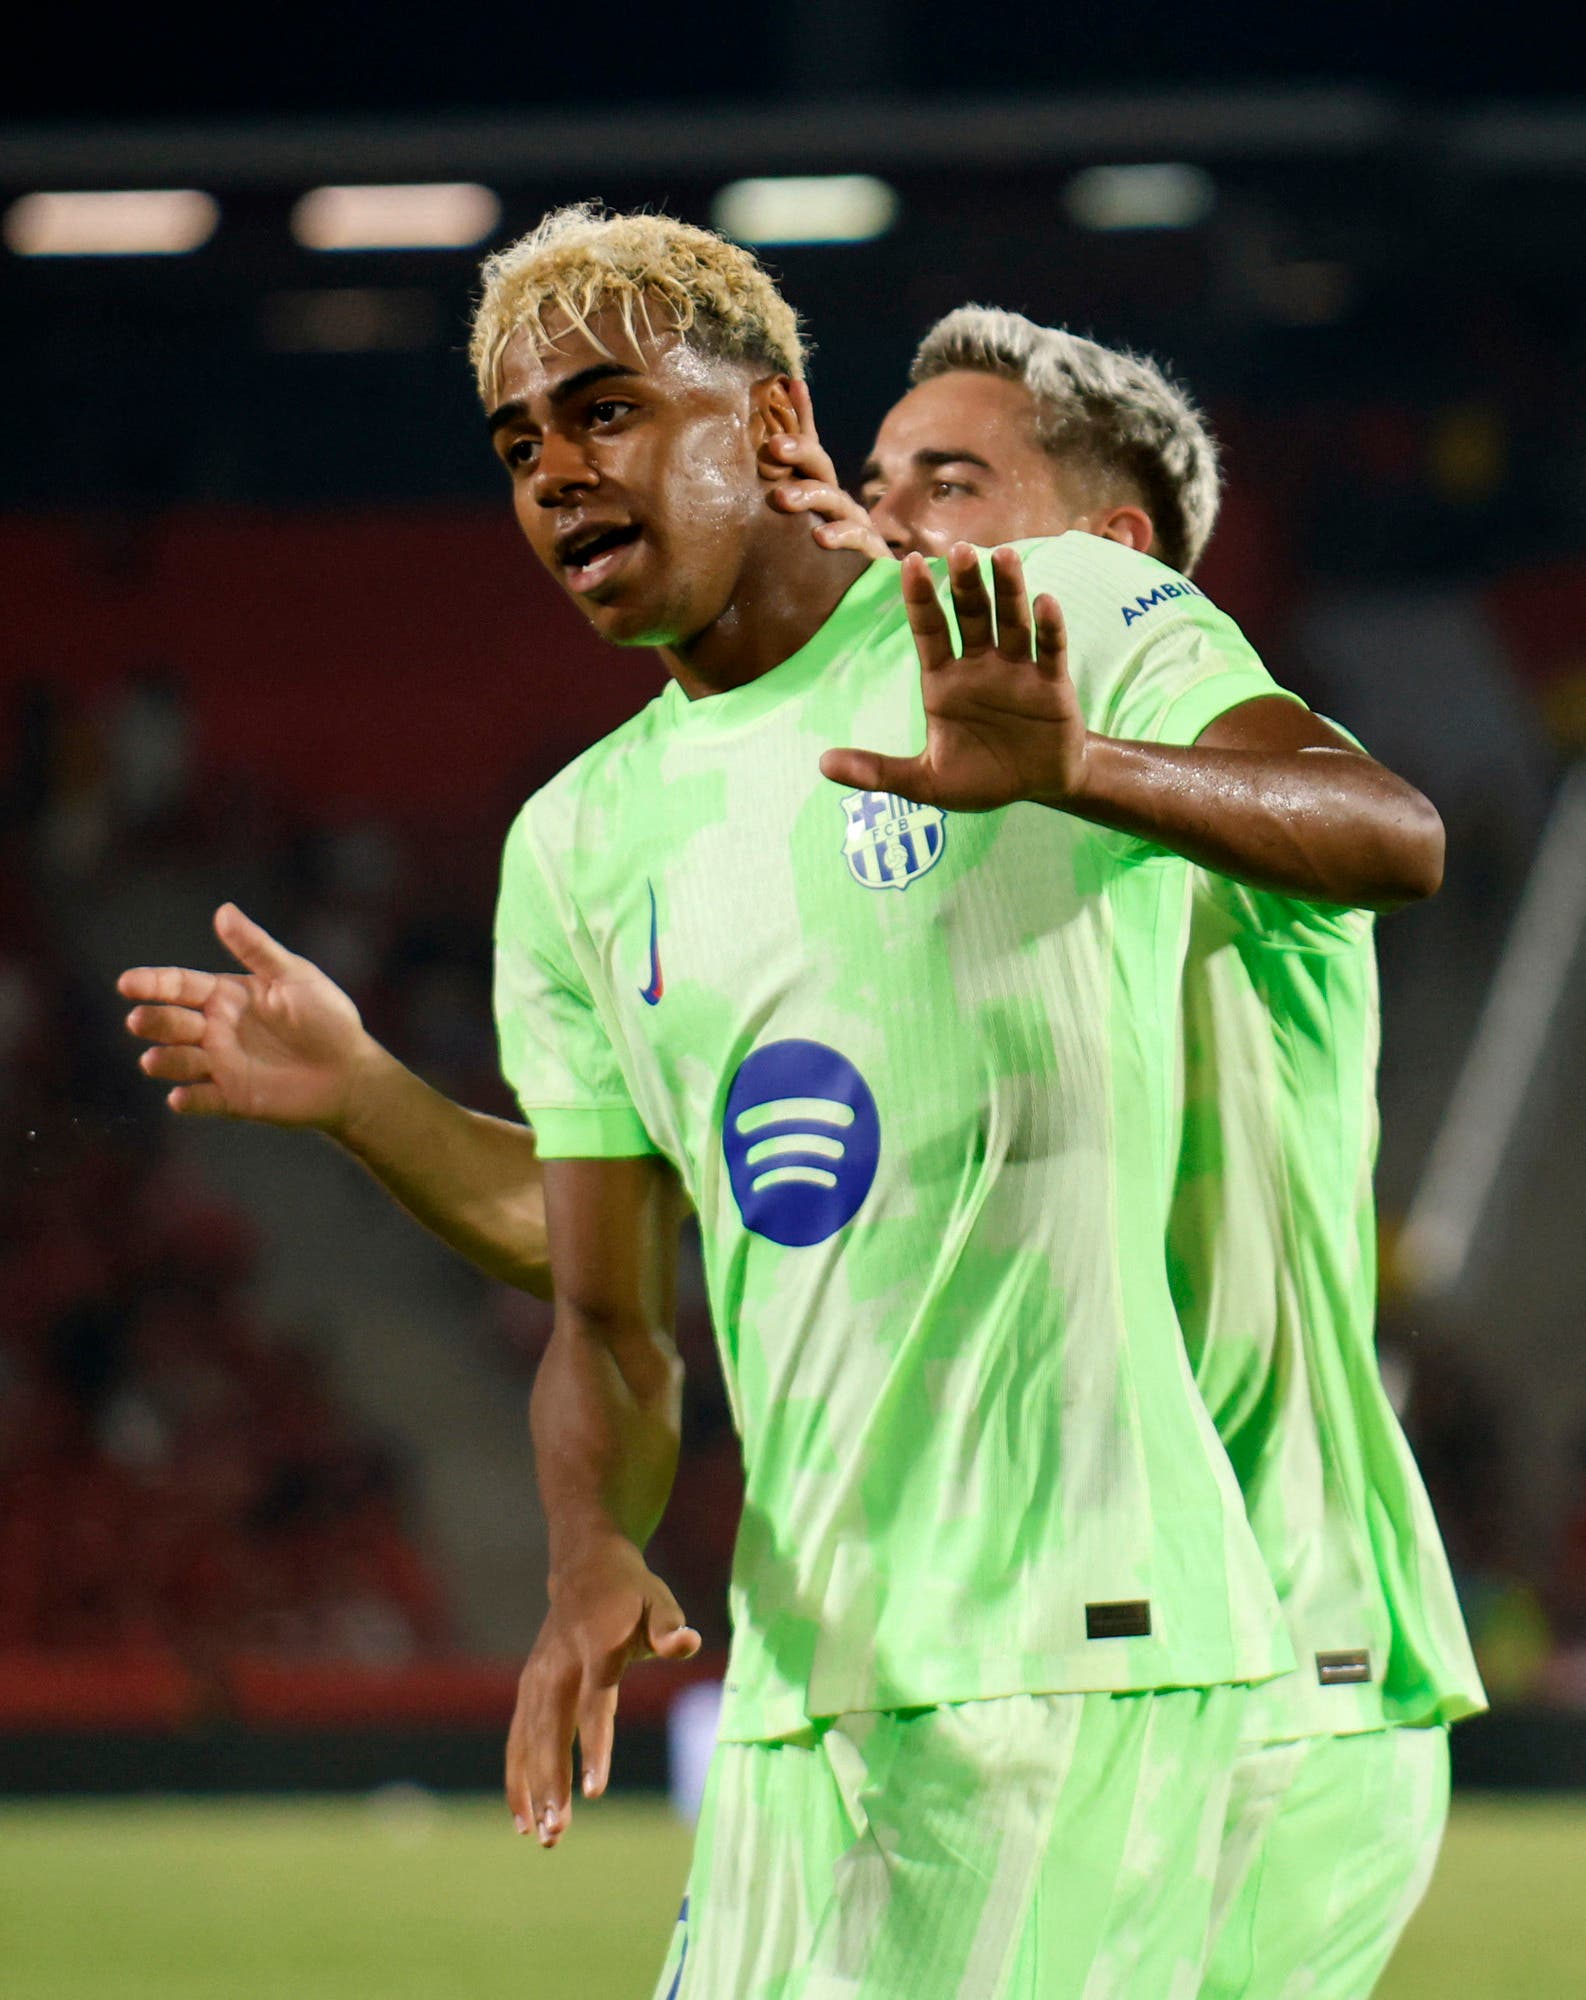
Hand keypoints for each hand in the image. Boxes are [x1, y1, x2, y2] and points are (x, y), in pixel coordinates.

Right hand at [118, 902, 378, 1132]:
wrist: (351, 1070)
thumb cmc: (327, 1018)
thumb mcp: (293, 976)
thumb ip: (256, 949)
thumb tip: (223, 910)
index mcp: (225, 996)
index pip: (178, 985)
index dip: (152, 983)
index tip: (127, 983)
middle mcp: (215, 1029)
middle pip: (170, 1023)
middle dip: (153, 1021)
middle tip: (140, 1020)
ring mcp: (221, 1064)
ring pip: (178, 1061)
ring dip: (164, 1061)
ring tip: (154, 1059)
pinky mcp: (233, 1097)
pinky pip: (202, 1100)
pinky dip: (188, 1100)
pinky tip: (180, 1097)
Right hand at [506, 1538, 699, 1847]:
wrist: (584, 1566)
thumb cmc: (632, 1592)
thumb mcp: (659, 1600)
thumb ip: (670, 1626)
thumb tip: (687, 1642)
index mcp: (597, 1646)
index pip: (594, 1703)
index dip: (593, 1746)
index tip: (594, 1791)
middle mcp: (561, 1665)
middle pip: (552, 1730)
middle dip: (552, 1782)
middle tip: (557, 1832)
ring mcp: (539, 1677)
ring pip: (530, 1739)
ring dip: (532, 1788)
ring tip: (541, 1836)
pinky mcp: (529, 1687)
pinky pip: (518, 1737)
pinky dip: (516, 1776)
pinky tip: (522, 1817)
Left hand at [763, 380, 890, 561]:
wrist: (869, 593)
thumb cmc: (824, 558)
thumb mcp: (796, 527)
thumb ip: (779, 497)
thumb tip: (753, 458)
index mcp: (819, 489)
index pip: (809, 446)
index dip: (802, 414)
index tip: (789, 385)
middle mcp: (838, 499)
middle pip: (820, 466)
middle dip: (799, 452)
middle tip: (773, 446)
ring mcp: (856, 522)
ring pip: (833, 500)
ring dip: (809, 495)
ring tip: (782, 498)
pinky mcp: (870, 550)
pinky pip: (856, 538)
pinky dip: (840, 535)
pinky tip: (820, 537)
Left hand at [820, 543, 1090, 812]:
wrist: (1036, 787)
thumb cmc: (980, 779)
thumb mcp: (924, 782)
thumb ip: (878, 771)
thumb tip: (822, 765)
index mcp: (944, 680)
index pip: (928, 630)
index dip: (920, 598)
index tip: (910, 563)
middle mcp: (979, 665)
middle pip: (971, 615)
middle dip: (966, 584)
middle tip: (960, 550)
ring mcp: (1017, 670)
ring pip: (1011, 622)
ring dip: (1010, 590)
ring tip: (1005, 556)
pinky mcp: (1051, 684)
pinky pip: (1050, 650)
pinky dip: (1049, 627)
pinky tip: (1045, 602)